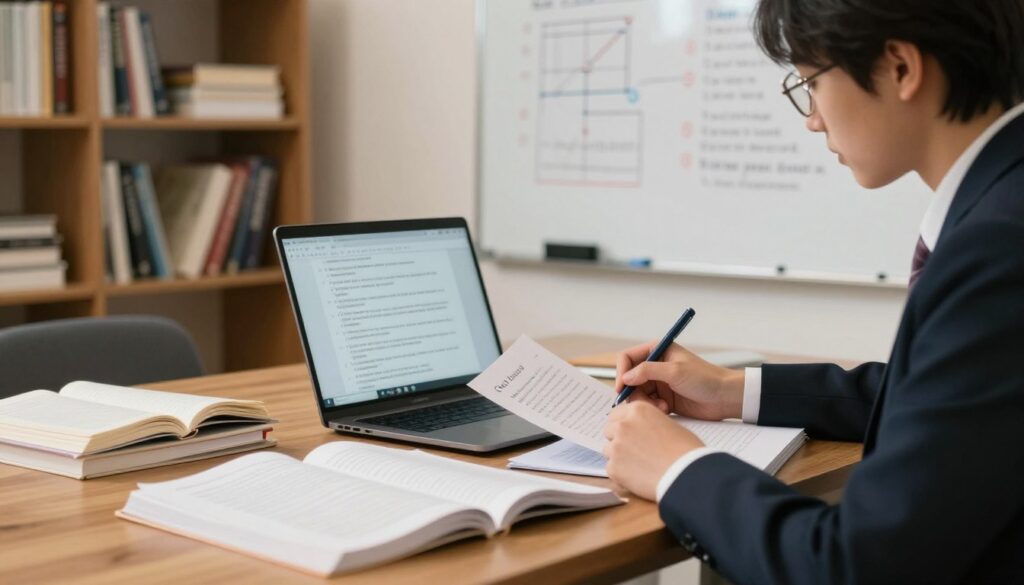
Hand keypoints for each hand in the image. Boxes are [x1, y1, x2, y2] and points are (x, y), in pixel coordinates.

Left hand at [602, 400, 704, 499]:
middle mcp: (623, 425)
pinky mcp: (614, 467)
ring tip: (639, 464)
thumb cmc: (685, 451)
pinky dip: (621, 473)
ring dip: (619, 456)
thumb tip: (640, 429)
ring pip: (608, 450)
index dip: (623, 424)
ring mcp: (616, 446)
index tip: (628, 432)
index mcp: (638, 410)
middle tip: (633, 450)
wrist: (686, 474)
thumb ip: (648, 423)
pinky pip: (611, 468)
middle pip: (609, 430)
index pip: (617, 414)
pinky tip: (638, 476)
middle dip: (618, 439)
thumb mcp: (668, 424)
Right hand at [616, 341, 744, 420]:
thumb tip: (625, 378)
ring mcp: (659, 382)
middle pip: (629, 378)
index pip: (627, 358)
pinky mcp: (663, 398)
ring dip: (644, 402)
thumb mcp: (675, 371)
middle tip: (641, 404)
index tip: (622, 388)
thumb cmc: (705, 379)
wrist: (725, 397)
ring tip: (661, 407)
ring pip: (637, 394)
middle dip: (633, 392)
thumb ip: (647, 371)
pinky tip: (666, 410)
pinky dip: (652, 408)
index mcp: (657, 351)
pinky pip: (647, 404)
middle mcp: (655, 365)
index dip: (621, 372)